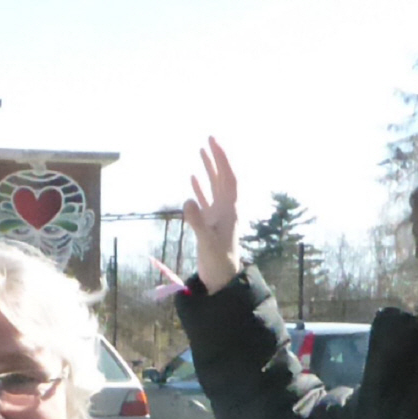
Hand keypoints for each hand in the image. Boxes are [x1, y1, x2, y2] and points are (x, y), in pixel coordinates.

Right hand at [183, 138, 241, 291]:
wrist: (221, 279)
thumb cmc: (218, 262)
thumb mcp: (207, 242)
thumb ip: (197, 221)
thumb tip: (187, 200)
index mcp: (230, 209)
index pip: (228, 177)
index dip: (222, 158)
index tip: (214, 142)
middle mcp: (226, 209)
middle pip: (223, 177)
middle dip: (217, 158)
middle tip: (209, 138)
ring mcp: (218, 216)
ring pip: (214, 186)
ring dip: (209, 169)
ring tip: (202, 151)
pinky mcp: (210, 224)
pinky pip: (205, 200)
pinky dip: (199, 187)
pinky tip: (193, 178)